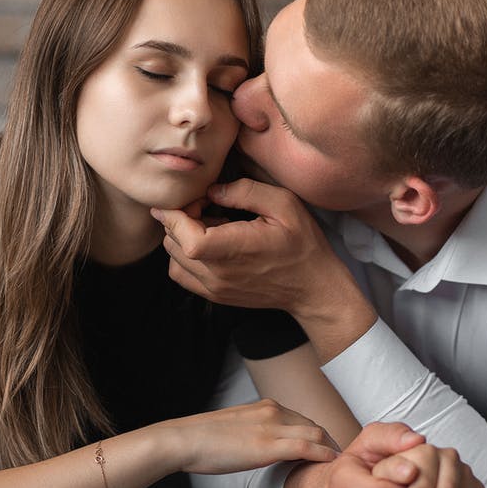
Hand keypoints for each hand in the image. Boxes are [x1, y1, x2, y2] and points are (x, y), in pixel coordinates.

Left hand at [152, 178, 376, 361]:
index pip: (179, 231)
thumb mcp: (283, 204)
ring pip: (172, 259)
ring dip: (182, 238)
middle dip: (180, 219)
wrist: (315, 288)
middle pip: (171, 243)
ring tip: (210, 226)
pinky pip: (182, 275)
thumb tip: (212, 191)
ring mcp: (214, 289)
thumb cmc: (303, 244)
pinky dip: (184, 257)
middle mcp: (216, 273)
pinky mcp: (216, 296)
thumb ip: (244, 191)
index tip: (197, 197)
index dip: (177, 211)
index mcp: (229, 249)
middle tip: (207, 206)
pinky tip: (210, 245)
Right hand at [163, 399, 339, 474]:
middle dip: (330, 441)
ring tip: (339, 464)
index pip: (302, 418)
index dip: (318, 435)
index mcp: (265, 405)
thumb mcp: (236, 427)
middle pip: (314, 424)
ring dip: (331, 448)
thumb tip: (261, 445)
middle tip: (340, 459)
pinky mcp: (267, 445)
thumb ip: (255, 431)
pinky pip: (306, 447)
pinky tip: (331, 463)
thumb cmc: (203, 439)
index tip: (326, 449)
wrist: (185, 439)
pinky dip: (323, 454)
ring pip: (315, 433)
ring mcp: (271, 427)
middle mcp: (272, 411)